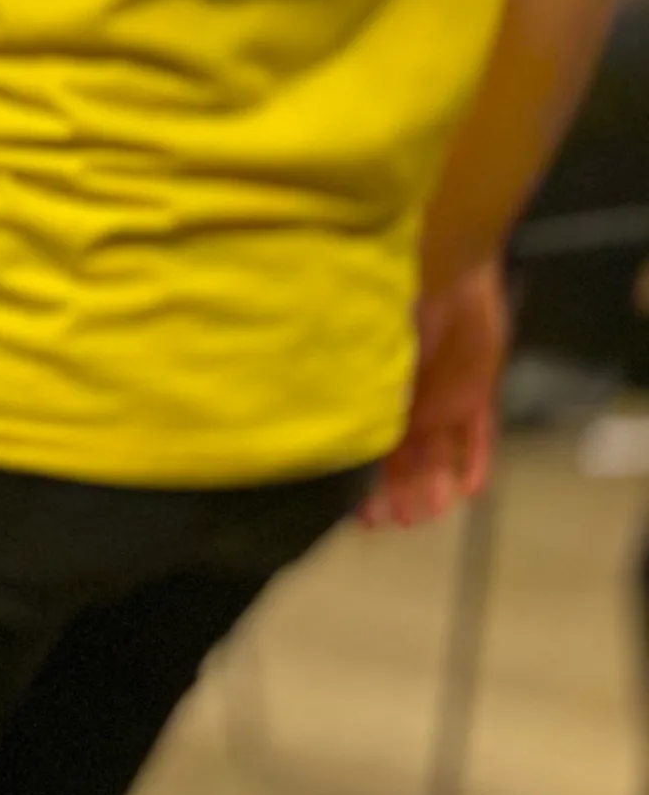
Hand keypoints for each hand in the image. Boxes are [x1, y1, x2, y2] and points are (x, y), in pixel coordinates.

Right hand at [363, 263, 508, 528]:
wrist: (447, 271)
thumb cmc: (394, 300)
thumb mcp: (367, 345)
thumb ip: (354, 379)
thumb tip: (316, 413)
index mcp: (379, 390)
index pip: (369, 445)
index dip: (364, 478)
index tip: (357, 511)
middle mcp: (409, 401)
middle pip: (403, 457)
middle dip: (397, 492)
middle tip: (392, 523)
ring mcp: (446, 398)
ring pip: (439, 454)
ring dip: (434, 486)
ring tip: (428, 516)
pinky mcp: (478, 391)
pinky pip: (479, 434)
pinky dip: (476, 461)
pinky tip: (473, 490)